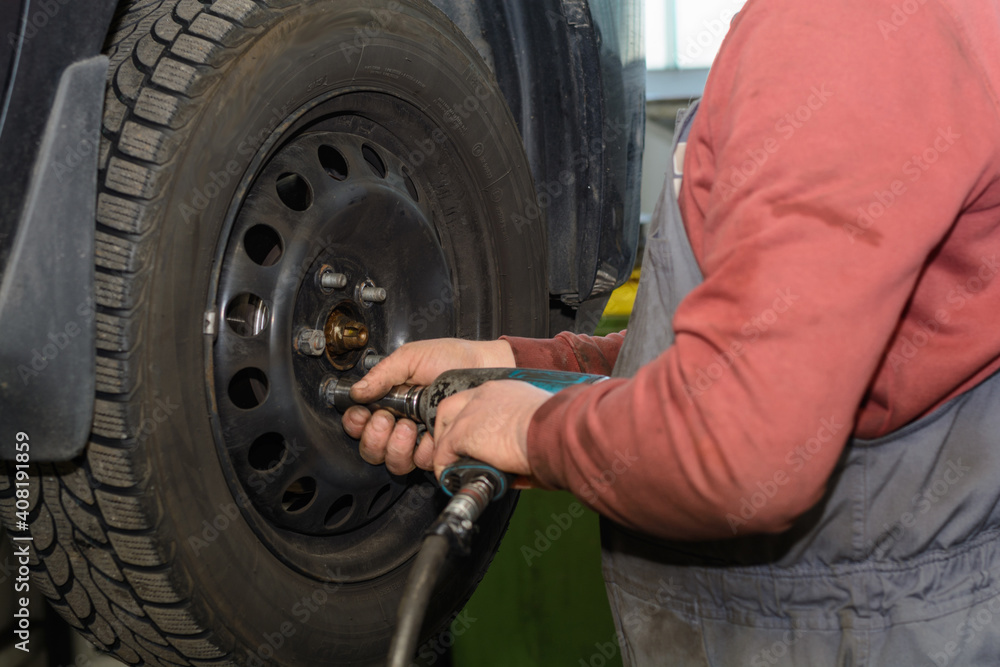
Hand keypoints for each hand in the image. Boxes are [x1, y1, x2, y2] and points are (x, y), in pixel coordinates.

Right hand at [341, 338, 514, 473]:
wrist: (485, 366)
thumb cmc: (452, 357)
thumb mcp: (411, 358)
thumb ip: (382, 375)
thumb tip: (356, 391)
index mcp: (390, 400)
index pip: (360, 422)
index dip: (356, 423)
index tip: (361, 414)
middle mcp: (401, 422)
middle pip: (372, 449)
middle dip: (374, 437)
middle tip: (386, 419)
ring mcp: (420, 438)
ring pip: (394, 461)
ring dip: (396, 446)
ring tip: (408, 426)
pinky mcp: (440, 447)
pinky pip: (422, 463)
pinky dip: (423, 451)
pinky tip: (429, 434)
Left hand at [428, 379, 551, 480]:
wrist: (555, 432)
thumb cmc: (559, 431)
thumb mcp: (539, 427)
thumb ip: (523, 438)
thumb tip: (518, 465)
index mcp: (506, 390)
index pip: (478, 400)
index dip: (473, 419)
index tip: (477, 437)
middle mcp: (485, 395)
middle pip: (453, 407)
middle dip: (449, 428)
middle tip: (455, 450)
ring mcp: (471, 412)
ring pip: (444, 427)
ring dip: (444, 447)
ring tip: (451, 466)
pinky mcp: (464, 432)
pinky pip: (444, 451)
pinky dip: (444, 465)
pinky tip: (450, 477)